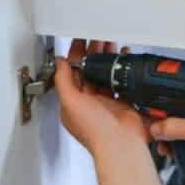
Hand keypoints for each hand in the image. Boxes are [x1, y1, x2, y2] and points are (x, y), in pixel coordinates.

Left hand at [53, 39, 149, 159]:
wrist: (121, 144)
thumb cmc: (95, 131)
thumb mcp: (70, 102)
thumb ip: (62, 81)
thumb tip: (60, 63)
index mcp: (72, 103)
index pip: (70, 74)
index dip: (74, 56)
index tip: (79, 41)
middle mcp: (88, 103)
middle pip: (88, 71)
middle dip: (92, 54)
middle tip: (97, 39)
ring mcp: (106, 102)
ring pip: (104, 74)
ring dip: (106, 59)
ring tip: (110, 44)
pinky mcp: (122, 103)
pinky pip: (120, 81)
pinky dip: (122, 69)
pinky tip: (124, 59)